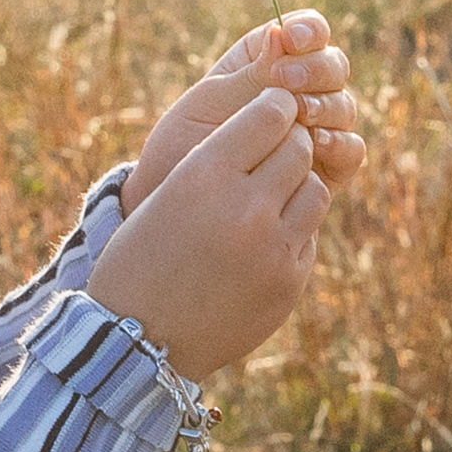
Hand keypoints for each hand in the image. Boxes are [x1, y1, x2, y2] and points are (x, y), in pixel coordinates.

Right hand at [88, 79, 325, 378]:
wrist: (137, 342)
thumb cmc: (140, 260)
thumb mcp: (165, 195)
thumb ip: (218, 162)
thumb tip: (274, 125)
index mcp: (203, 174)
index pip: (271, 114)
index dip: (275, 108)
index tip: (271, 112)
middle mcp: (244, 206)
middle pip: (298, 148)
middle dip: (289, 145)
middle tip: (272, 156)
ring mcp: (272, 248)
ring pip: (314, 190)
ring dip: (297, 187)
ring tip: (269, 199)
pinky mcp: (289, 281)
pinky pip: (309, 235)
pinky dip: (292, 232)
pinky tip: (260, 244)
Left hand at [125, 6, 366, 201]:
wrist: (179, 205)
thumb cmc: (186, 145)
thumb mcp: (212, 104)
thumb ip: (251, 74)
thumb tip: (280, 34)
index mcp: (269, 61)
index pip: (307, 32)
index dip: (308, 30)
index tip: (291, 38)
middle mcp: (301, 92)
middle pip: (334, 66)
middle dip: (316, 68)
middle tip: (286, 79)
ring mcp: (317, 128)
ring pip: (344, 105)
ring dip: (325, 105)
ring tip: (298, 114)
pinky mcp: (327, 168)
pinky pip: (350, 150)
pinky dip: (339, 143)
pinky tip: (314, 144)